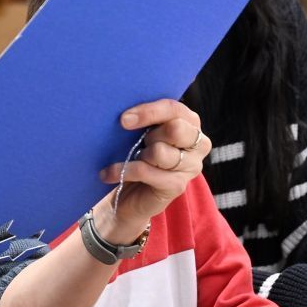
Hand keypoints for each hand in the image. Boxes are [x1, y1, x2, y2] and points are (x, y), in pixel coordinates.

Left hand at [95, 100, 208, 242]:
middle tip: (137, 144)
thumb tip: (126, 115)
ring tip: (130, 159)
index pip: (174, 109)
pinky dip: (123, 171)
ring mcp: (191, 166)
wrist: (128, 196)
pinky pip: (146, 171)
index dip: (148, 111)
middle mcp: (198, 144)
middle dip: (149, 135)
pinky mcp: (177, 186)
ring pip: (160, 152)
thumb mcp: (140, 132)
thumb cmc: (136, 156)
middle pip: (175, 129)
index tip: (124, 119)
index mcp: (190, 123)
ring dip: (138, 155)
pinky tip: (107, 174)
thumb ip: (143, 119)